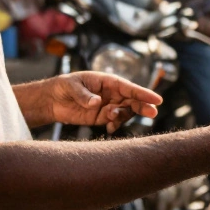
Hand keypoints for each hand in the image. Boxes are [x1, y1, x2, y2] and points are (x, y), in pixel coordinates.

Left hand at [25, 72, 161, 132]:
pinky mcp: (102, 117)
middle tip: (153, 113)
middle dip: (143, 106)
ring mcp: (108, 106)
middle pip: (133, 100)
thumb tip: (97, 103)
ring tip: (110, 118)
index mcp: (108, 81)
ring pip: (126, 112)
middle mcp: (112, 93)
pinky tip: (110, 129)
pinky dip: (116, 126)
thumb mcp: (71, 86)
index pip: (129, 87)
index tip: (157, 99)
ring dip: (123, 116)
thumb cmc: (63, 86)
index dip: (144, 93)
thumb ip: (84, 95)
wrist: (52, 100)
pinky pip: (115, 122)